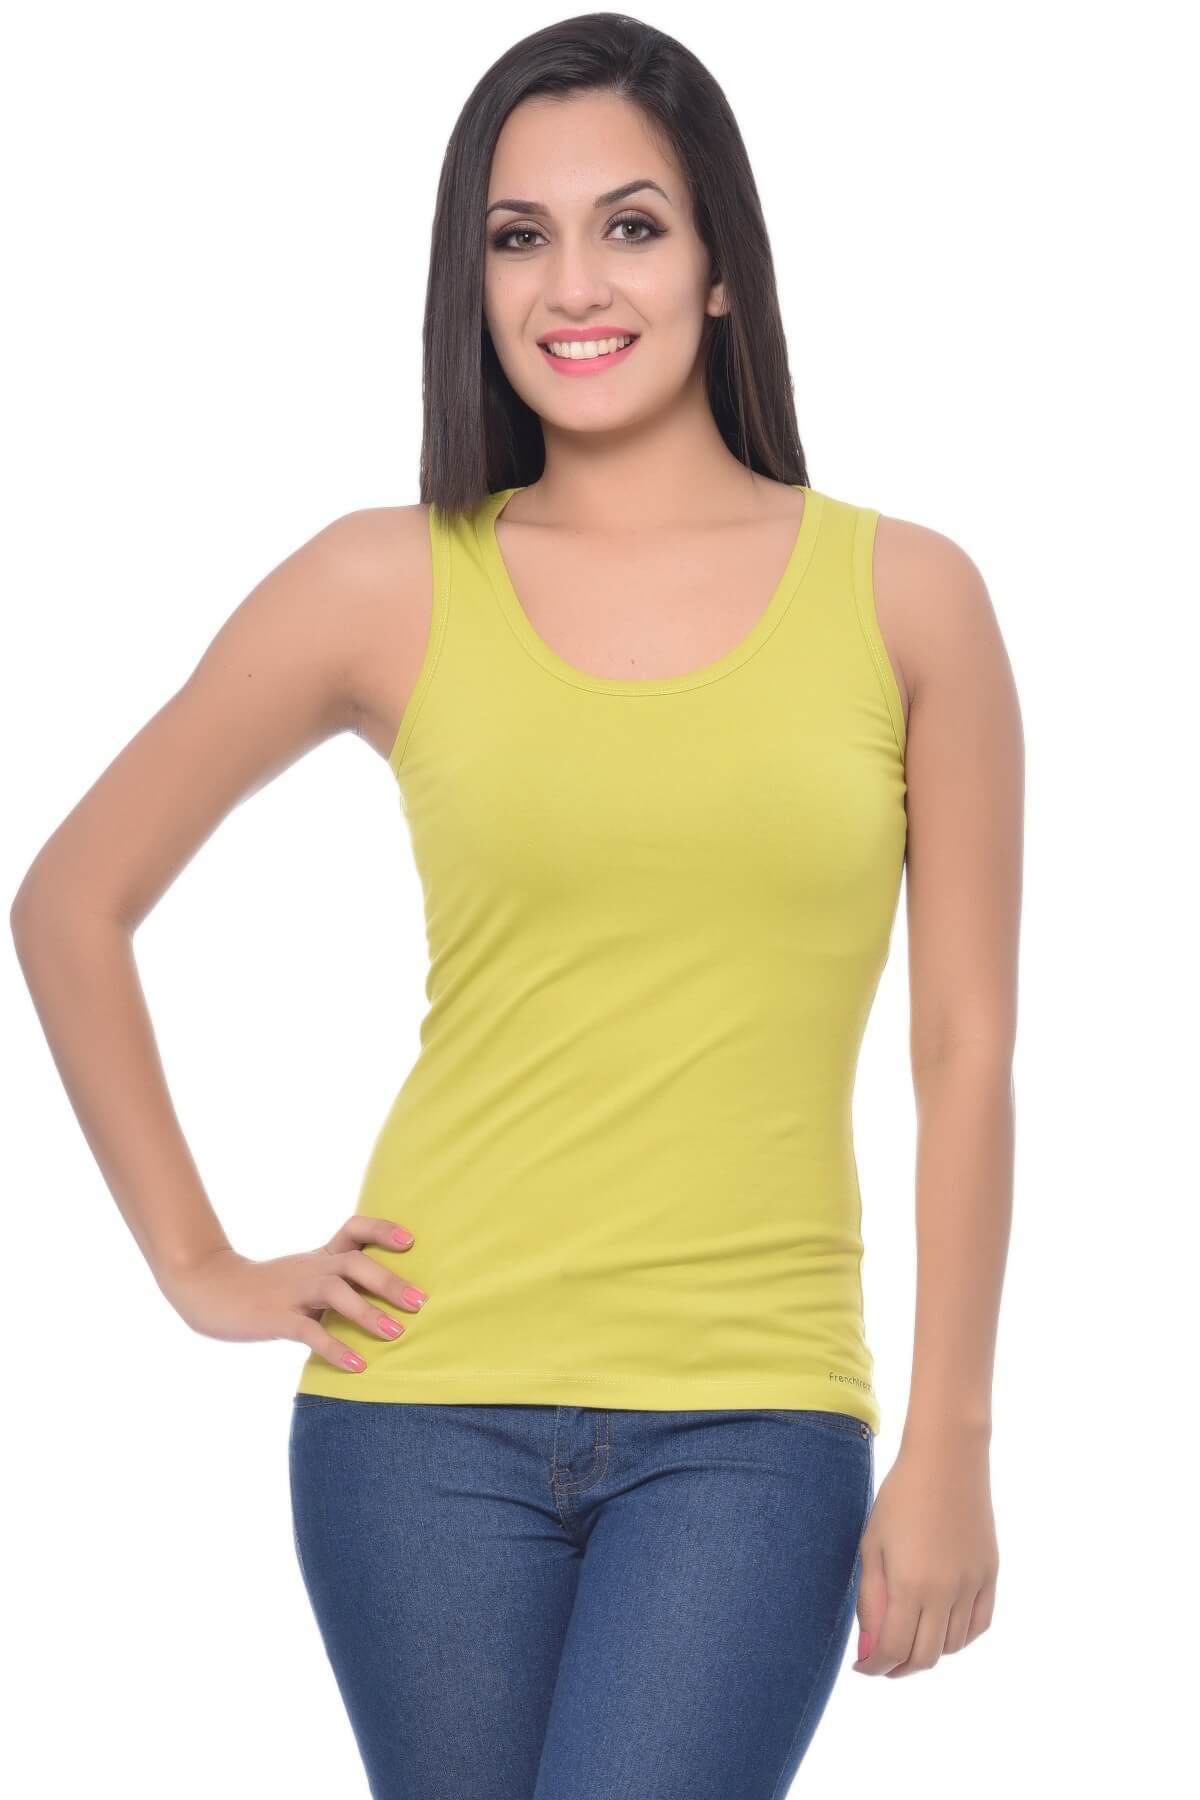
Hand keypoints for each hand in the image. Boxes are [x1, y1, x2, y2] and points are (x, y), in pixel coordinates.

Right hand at [157, 1213, 427, 1371]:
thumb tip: (385, 1305)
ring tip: (396, 1334)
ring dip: (367, 1312)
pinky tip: (357, 1365)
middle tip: (420, 1302)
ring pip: (335, 1292)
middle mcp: (311, 1268)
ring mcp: (293, 1291)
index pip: (355, 1229)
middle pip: (354, 1262)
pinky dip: (336, 1347)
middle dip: (389, 1281)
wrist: (209, 1289)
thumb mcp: (303, 1276)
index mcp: (320, 1256)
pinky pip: (310, 1331)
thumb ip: (336, 1284)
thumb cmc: (265, 1289)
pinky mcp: (276, 1317)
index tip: (411, 1241)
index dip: (383, 1230)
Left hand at [853, 1429, 997, 1675]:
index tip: (863, 1666)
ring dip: (928, 1651)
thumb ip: (870, 1600)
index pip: (893, 1650)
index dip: (875, 1667)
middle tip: (882, 1660)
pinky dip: (959, 1637)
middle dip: (898, 1667)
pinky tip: (941, 1627)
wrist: (947, 1461)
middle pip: (924, 1657)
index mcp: (910, 1585)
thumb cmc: (900, 1498)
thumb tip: (870, 1648)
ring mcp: (972, 1586)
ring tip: (908, 1637)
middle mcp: (945, 1593)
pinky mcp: (990, 1576)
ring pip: (952, 1646)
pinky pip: (978, 1626)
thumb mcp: (872, 1545)